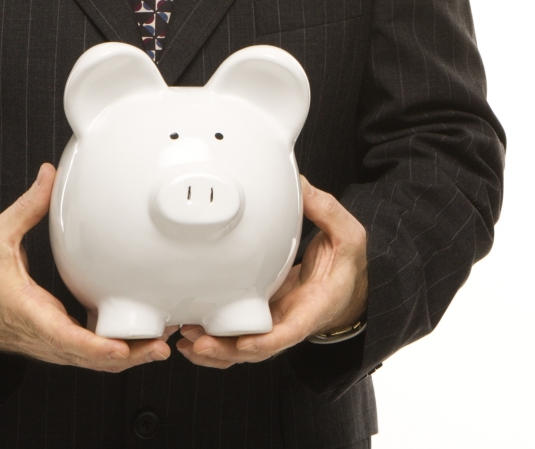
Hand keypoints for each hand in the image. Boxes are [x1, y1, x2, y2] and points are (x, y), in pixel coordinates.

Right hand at [0, 164, 171, 370]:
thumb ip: (26, 208)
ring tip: (162, 339)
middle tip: (161, 343)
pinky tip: (140, 335)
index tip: (123, 347)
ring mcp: (56, 345)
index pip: (68, 340)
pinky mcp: (62, 343)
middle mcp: (47, 338)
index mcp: (31, 316)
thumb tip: (49, 176)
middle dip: (129, 355)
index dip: (98, 348)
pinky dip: (117, 349)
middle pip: (92, 359)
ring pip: (96, 361)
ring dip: (129, 355)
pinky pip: (92, 352)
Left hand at [177, 176, 368, 368]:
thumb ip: (325, 211)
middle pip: (256, 348)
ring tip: (183, 339)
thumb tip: (300, 184)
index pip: (290, 332)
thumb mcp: (348, 236)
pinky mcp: (261, 319)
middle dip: (225, 350)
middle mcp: (290, 322)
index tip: (243, 341)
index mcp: (313, 308)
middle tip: (196, 341)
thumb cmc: (348, 266)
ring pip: (241, 349)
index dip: (265, 340)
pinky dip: (213, 343)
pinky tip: (188, 336)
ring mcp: (273, 324)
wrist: (350, 287)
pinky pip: (235, 338)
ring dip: (212, 351)